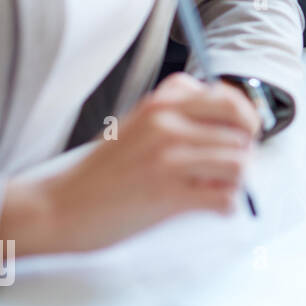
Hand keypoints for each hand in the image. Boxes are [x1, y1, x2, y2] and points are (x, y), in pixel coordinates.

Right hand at [0, 74, 260, 255]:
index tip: (241, 136)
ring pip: (239, 163)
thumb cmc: (102, 172)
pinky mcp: (168, 193)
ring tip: (216, 190)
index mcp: (161, 103)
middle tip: (234, 166)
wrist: (59, 207)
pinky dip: (225, 206)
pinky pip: (225, 197)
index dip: (245, 119)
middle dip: (246, 148)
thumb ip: (179, 116)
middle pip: (242, 127)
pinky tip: (210, 208)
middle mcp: (167, 124)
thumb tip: (234, 125)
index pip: (228, 98)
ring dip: (235, 182)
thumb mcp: (137, 126)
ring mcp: (168, 157)